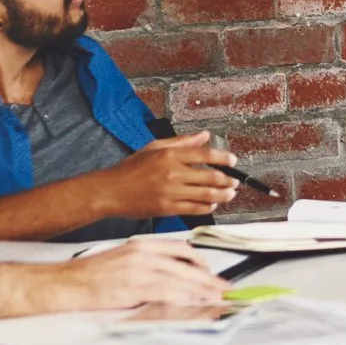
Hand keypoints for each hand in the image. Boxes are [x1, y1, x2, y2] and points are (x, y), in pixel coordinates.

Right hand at [0, 239, 227, 319]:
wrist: (68, 282)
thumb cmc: (91, 275)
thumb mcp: (124, 259)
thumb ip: (148, 264)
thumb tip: (170, 277)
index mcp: (142, 245)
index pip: (181, 249)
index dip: (201, 262)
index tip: (212, 273)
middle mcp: (144, 253)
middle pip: (187, 264)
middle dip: (208, 278)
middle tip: (223, 288)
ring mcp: (141, 269)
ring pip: (182, 278)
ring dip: (203, 289)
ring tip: (217, 298)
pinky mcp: (135, 286)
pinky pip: (168, 292)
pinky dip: (185, 297)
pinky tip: (195, 302)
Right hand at [106, 131, 238, 219]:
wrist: (110, 191)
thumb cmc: (130, 169)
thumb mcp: (154, 147)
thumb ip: (182, 142)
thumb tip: (204, 135)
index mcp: (170, 155)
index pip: (205, 155)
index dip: (223, 158)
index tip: (233, 161)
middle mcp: (173, 173)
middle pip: (210, 176)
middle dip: (227, 180)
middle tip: (234, 181)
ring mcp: (171, 192)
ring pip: (206, 194)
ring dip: (223, 195)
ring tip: (230, 194)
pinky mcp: (168, 208)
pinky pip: (195, 209)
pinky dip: (207, 207)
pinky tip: (212, 204)